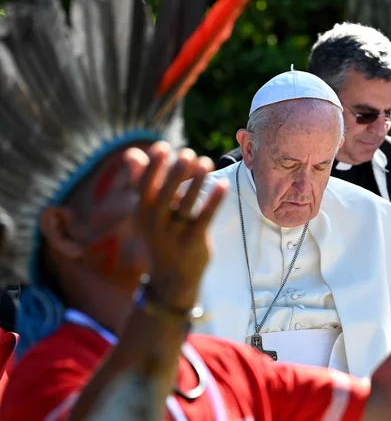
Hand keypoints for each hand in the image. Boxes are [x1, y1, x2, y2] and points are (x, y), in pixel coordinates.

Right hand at [123, 142, 227, 305]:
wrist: (171, 278)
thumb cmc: (161, 234)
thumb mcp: (147, 212)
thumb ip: (142, 182)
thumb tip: (132, 153)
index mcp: (143, 211)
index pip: (144, 185)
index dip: (153, 165)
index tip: (163, 147)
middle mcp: (156, 222)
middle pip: (165, 193)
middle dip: (176, 171)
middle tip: (188, 153)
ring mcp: (174, 233)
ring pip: (185, 204)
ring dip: (196, 181)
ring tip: (206, 161)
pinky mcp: (194, 242)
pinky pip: (205, 218)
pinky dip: (214, 200)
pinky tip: (223, 183)